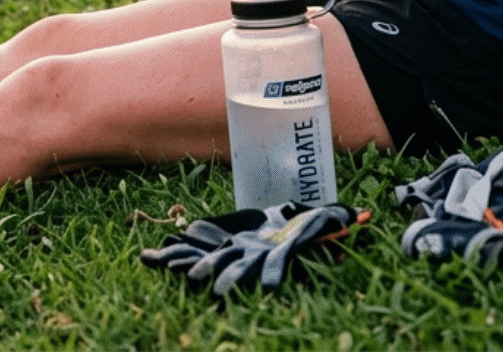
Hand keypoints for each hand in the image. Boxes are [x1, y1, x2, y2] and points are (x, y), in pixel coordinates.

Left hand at [140, 202, 362, 294]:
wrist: (284, 223)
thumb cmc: (306, 223)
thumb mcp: (321, 219)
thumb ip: (333, 219)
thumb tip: (353, 215)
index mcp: (274, 254)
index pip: (272, 266)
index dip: (267, 274)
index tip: (264, 286)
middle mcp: (249, 258)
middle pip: (232, 267)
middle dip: (216, 273)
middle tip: (201, 283)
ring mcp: (228, 253)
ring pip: (204, 262)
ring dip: (183, 266)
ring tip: (162, 267)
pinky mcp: (212, 243)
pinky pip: (188, 250)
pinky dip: (171, 254)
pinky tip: (149, 258)